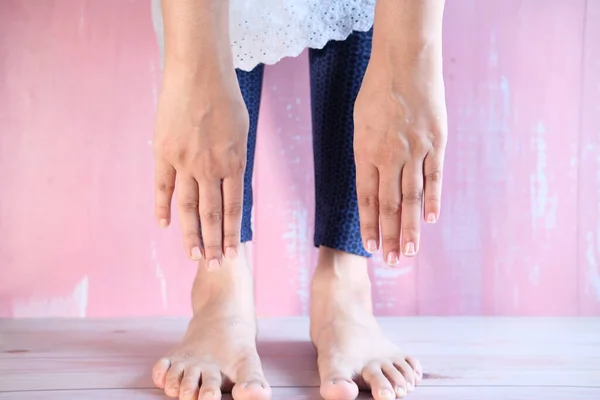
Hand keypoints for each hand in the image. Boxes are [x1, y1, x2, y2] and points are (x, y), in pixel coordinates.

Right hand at [153, 69, 248, 267]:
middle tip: (214, 266)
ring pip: (188, 208)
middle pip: (211, 215)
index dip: (231, 234)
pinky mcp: (163, 153)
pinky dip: (162, 206)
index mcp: (234, 163)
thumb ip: (236, 160)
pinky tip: (165, 224)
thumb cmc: (226, 99)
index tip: (232, 253)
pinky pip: (162, 186)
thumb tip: (231, 184)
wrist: (199, 73)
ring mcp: (185, 162)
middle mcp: (210, 168)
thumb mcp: (241, 132)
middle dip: (213, 244)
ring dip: (191, 235)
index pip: (233, 209)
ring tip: (193, 256)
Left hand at [353, 50, 446, 264]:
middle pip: (389, 205)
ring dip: (410, 228)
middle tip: (390, 262)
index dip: (369, 225)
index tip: (369, 247)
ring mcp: (415, 151)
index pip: (367, 199)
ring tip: (408, 253)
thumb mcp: (360, 123)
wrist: (405, 61)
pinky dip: (433, 200)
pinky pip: (435, 177)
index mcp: (366, 153)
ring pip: (412, 198)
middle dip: (388, 236)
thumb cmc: (377, 91)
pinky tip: (430, 220)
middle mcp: (389, 157)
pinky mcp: (437, 142)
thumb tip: (370, 179)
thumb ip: (366, 153)